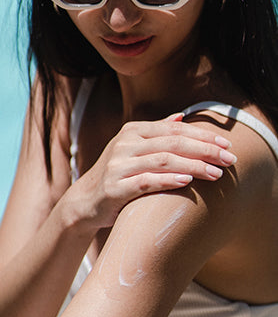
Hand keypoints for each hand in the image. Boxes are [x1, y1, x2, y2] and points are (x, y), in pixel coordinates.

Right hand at [72, 113, 236, 228]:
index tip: (225, 144)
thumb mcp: (133, 148)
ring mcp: (118, 165)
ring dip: (192, 166)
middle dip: (204, 150)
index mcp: (132, 132)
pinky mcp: (114, 187)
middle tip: (229, 158)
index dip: (201, 135)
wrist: (87, 199)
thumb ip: (156, 132)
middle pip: (171, 143)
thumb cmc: (117, 173)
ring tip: (216, 173)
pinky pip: (145, 182)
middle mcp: (124, 144)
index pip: (173, 129)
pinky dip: (167, 180)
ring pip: (162, 161)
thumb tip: (181, 116)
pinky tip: (186, 182)